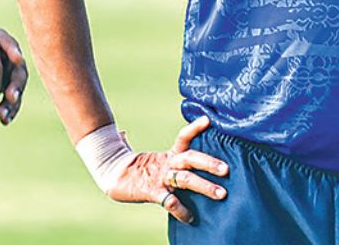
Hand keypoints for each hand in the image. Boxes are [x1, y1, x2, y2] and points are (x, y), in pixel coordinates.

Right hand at [109, 116, 229, 223]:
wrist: (112, 176)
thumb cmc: (138, 169)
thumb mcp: (157, 160)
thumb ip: (170, 153)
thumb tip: (167, 136)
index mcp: (169, 155)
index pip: (183, 137)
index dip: (195, 128)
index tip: (209, 120)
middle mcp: (167, 163)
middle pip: (190, 158)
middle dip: (209, 163)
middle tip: (227, 169)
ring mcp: (160, 177)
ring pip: (185, 179)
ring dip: (204, 186)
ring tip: (221, 194)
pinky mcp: (151, 192)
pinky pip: (168, 201)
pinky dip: (181, 210)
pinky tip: (190, 218)